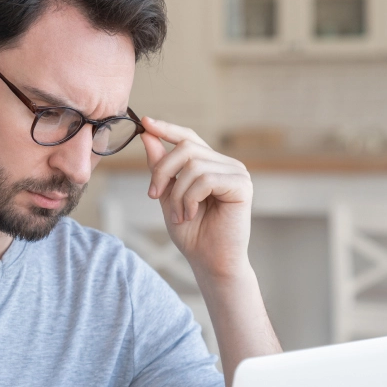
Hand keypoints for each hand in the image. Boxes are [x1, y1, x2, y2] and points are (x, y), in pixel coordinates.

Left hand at [142, 117, 253, 279]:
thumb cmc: (192, 233)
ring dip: (177, 193)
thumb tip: (147, 135)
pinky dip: (190, 198)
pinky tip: (191, 214)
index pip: (189, 138)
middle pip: (186, 148)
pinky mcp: (242, 185)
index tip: (144, 124)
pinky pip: (206, 179)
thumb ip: (161, 167)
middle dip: (163, 171)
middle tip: (153, 195)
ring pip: (193, 165)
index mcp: (211, 165)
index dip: (167, 129)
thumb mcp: (168, 196)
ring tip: (179, 215)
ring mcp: (237, 173)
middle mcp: (227, 164)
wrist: (209, 262)